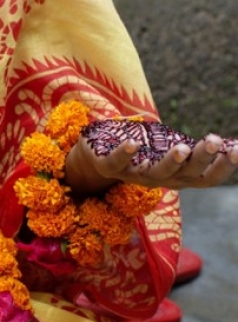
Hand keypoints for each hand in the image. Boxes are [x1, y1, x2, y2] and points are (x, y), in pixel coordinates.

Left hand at [66, 119, 237, 192]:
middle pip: (185, 174)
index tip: (237, 150)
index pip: (206, 178)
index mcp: (178, 176)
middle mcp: (160, 180)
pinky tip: (132, 143)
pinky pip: (117, 164)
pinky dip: (125, 155)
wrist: (97, 157)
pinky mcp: (109, 167)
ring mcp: (135, 175)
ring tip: (182, 147)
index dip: (223, 168)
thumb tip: (233, 143)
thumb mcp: (172, 149)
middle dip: (201, 158)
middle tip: (213, 141)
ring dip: (170, 162)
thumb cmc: (144, 152)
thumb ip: (198, 149)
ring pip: (156, 174)